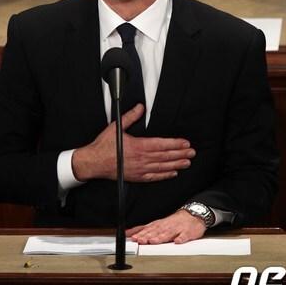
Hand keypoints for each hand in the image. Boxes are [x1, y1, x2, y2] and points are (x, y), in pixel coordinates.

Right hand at [71, 104, 195, 182]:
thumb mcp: (116, 127)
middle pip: (165, 156)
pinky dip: (164, 175)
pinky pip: (154, 177)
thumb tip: (140, 107)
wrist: (93, 162)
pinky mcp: (136, 176)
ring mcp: (139, 169)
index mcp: (138, 146)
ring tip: (187, 162)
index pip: (161, 145)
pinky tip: (172, 173)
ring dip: (176, 164)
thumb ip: (130, 116)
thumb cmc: (103, 146)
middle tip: (192, 153)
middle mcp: (141, 159)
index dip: (175, 144)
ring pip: (162, 167)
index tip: (185, 143)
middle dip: (180, 154)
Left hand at [128, 210, 206, 244]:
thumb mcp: (158, 224)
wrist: (192, 216)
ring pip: (168, 233)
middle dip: (147, 236)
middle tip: (140, 241)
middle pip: (156, 231)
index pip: (148, 229)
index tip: (133, 238)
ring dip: (160, 237)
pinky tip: (177, 241)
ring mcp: (177, 229)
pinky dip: (181, 238)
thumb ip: (144, 229)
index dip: (140, 233)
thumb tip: (129, 233)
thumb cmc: (173, 222)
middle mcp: (166, 226)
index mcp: (159, 225)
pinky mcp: (187, 232)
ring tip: (154, 241)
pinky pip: (184, 236)